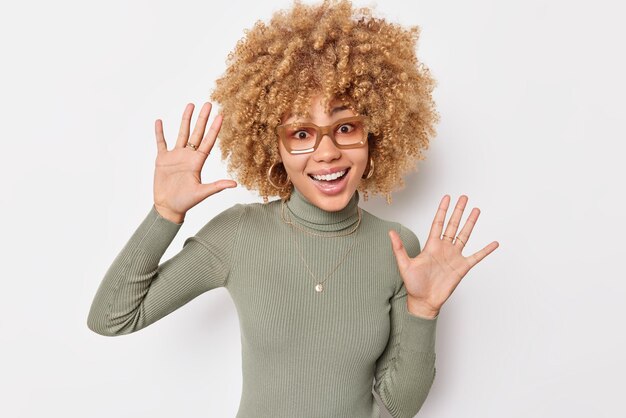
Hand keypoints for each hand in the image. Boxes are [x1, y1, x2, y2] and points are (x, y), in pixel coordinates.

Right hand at [153, 102, 236, 222]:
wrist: (168, 207)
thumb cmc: (186, 202)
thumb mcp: (202, 193)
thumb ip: (217, 186)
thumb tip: (235, 184)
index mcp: (197, 162)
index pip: (208, 141)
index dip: (214, 129)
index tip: (220, 116)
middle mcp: (188, 156)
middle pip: (196, 132)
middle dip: (202, 118)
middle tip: (208, 103)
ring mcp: (175, 156)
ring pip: (181, 133)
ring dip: (185, 119)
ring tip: (190, 105)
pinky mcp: (162, 159)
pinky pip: (161, 142)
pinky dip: (160, 132)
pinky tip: (160, 121)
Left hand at [388, 195, 498, 317]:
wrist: (424, 301)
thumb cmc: (413, 284)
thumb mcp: (404, 264)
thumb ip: (398, 248)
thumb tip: (390, 232)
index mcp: (431, 246)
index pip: (438, 223)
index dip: (442, 210)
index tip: (447, 198)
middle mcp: (444, 248)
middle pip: (453, 225)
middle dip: (458, 211)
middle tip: (464, 197)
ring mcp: (454, 257)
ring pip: (464, 235)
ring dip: (470, 223)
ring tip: (476, 210)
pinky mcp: (462, 267)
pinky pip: (476, 256)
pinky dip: (485, 250)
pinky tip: (494, 243)